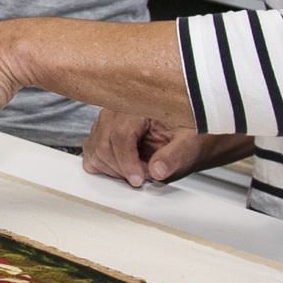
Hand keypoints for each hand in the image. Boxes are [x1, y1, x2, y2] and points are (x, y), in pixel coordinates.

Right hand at [82, 114, 245, 187]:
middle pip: (103, 144)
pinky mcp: (102, 130)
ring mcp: (108, 119)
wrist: (191, 130)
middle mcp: (119, 108)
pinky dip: (104, 165)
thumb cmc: (191, 131)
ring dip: (113, 168)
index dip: (127, 162)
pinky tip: (124, 166)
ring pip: (94, 149)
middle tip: (145, 175)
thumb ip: (175, 156)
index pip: (120, 134)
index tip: (138, 179)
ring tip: (138, 169)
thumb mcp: (190, 143)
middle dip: (123, 168)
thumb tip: (157, 170)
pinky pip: (91, 151)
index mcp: (140, 104)